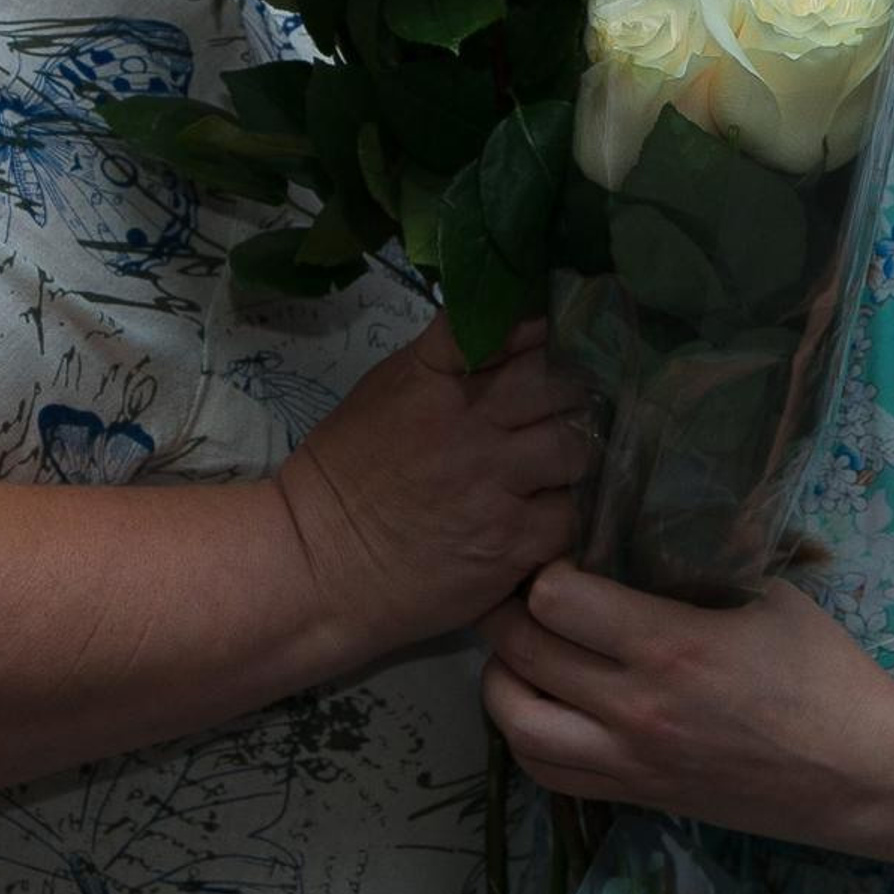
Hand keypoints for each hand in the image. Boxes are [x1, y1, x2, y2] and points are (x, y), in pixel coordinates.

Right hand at [274, 316, 589, 663]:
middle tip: (565, 408)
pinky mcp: (510, 544)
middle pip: (561, 384)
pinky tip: (549, 514)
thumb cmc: (345, 473)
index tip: (552, 340)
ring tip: (560, 465)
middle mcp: (471, 424)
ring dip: (575, 453)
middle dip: (570, 393)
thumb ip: (447, 360)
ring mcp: (494, 484)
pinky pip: (571, 515)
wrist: (315, 566)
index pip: (515, 327)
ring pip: (578, 448)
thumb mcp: (386, 389)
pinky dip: (567, 513)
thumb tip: (507, 330)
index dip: (543, 331)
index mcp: (436, 377)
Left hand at [479, 561, 893, 851]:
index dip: (545, 566)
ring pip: (516, 723)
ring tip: (519, 646)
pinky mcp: (637, 797)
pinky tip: (540, 703)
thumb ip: (698, 561)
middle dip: (508, 610)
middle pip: (523, 653)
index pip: (554, 598)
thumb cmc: (823, 672)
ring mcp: (630, 762)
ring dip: (502, 676)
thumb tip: (643, 522)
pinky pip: (546, 774)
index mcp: (670, 647)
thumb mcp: (768, 592)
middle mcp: (636, 709)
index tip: (564, 551)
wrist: (860, 774)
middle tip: (521, 586)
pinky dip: (524, 734)